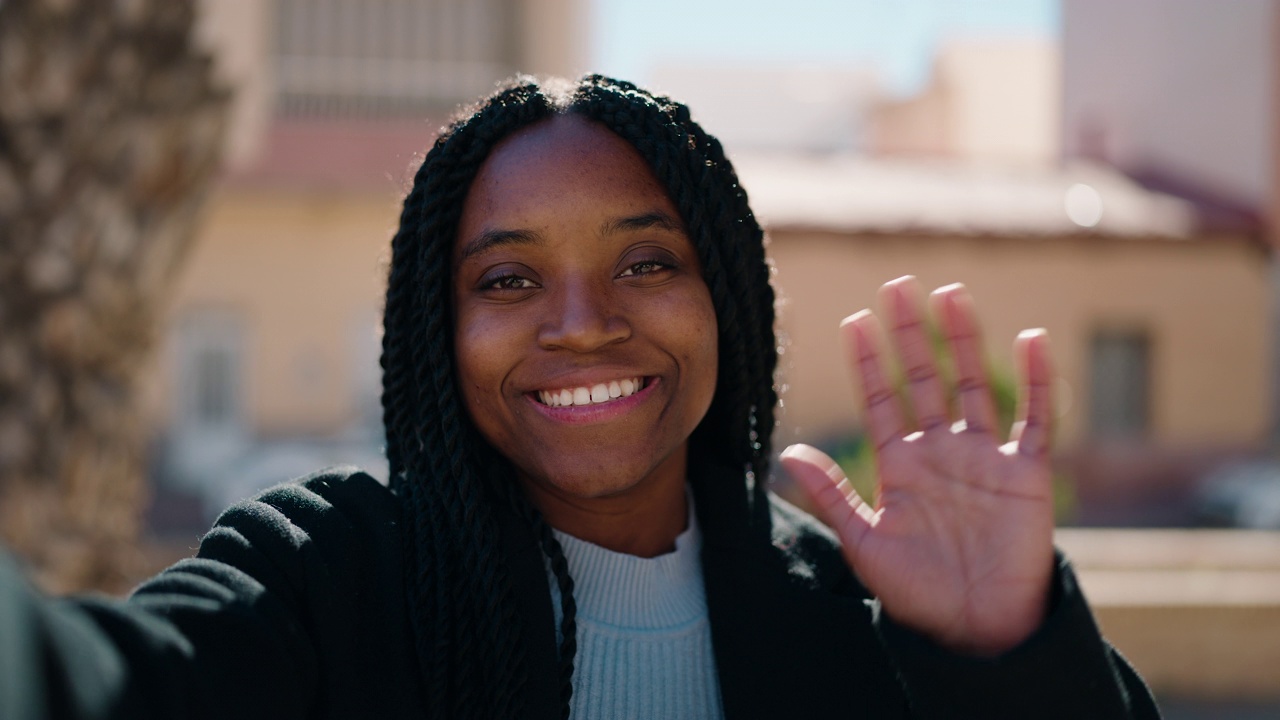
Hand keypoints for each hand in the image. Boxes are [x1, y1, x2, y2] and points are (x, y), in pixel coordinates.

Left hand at [780, 276, 1054, 656]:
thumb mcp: (866, 543)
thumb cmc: (917, 592)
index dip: (868, 363)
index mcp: (900, 466)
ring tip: (949, 294)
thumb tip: (790, 452)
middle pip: (924, 379)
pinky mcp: (1025, 473)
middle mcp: (940, 452)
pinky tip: (1030, 339)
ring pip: (973, 385)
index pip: (881, 401)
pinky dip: (1037, 381)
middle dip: (911, 335)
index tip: (854, 322)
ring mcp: (984, 458)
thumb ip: (834, 495)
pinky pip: (1035, 419)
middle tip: (897, 287)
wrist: (976, 628)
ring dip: (963, 340)